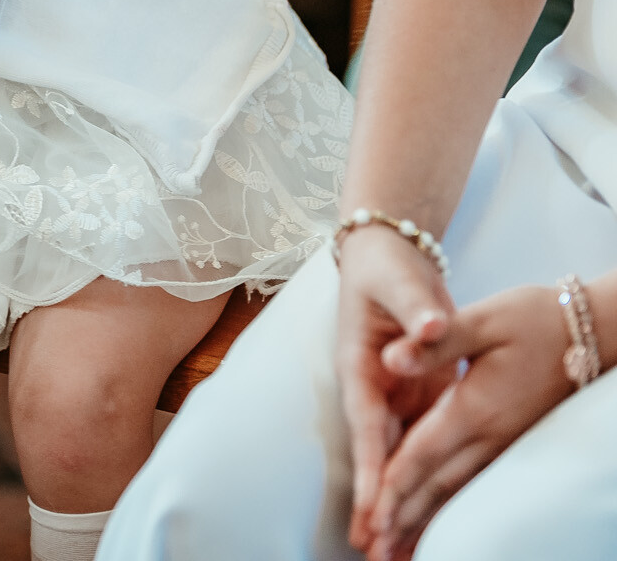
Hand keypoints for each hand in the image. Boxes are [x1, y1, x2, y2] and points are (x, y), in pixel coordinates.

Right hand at [335, 226, 456, 556]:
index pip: (366, 424)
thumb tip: (432, 328)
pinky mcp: (414, 398)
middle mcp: (371, 389)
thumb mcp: (399, 282)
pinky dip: (414, 483)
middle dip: (373, 503)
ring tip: (389, 550)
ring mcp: (392, 397)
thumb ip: (417, 306)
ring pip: (392, 458)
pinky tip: (417, 515)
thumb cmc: (386, 269)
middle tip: (372, 550)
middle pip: (372, 454)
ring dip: (391, 503)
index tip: (374, 506)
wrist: (386, 259)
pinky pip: (416, 448)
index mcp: (358, 365)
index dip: (369, 466)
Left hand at [363, 282, 590, 559]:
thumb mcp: (484, 319)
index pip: (423, 455)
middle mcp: (491, 435)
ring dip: (425, 523)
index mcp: (475, 408)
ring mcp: (507, 443)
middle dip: (402, 520)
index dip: (393, 487)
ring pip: (458, 492)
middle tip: (373, 551)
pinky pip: (476, 484)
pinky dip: (451, 508)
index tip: (371, 518)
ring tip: (397, 554)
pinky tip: (437, 523)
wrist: (597, 330)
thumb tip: (391, 358)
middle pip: (437, 487)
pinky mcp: (515, 441)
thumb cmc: (538, 318)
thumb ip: (434, 343)